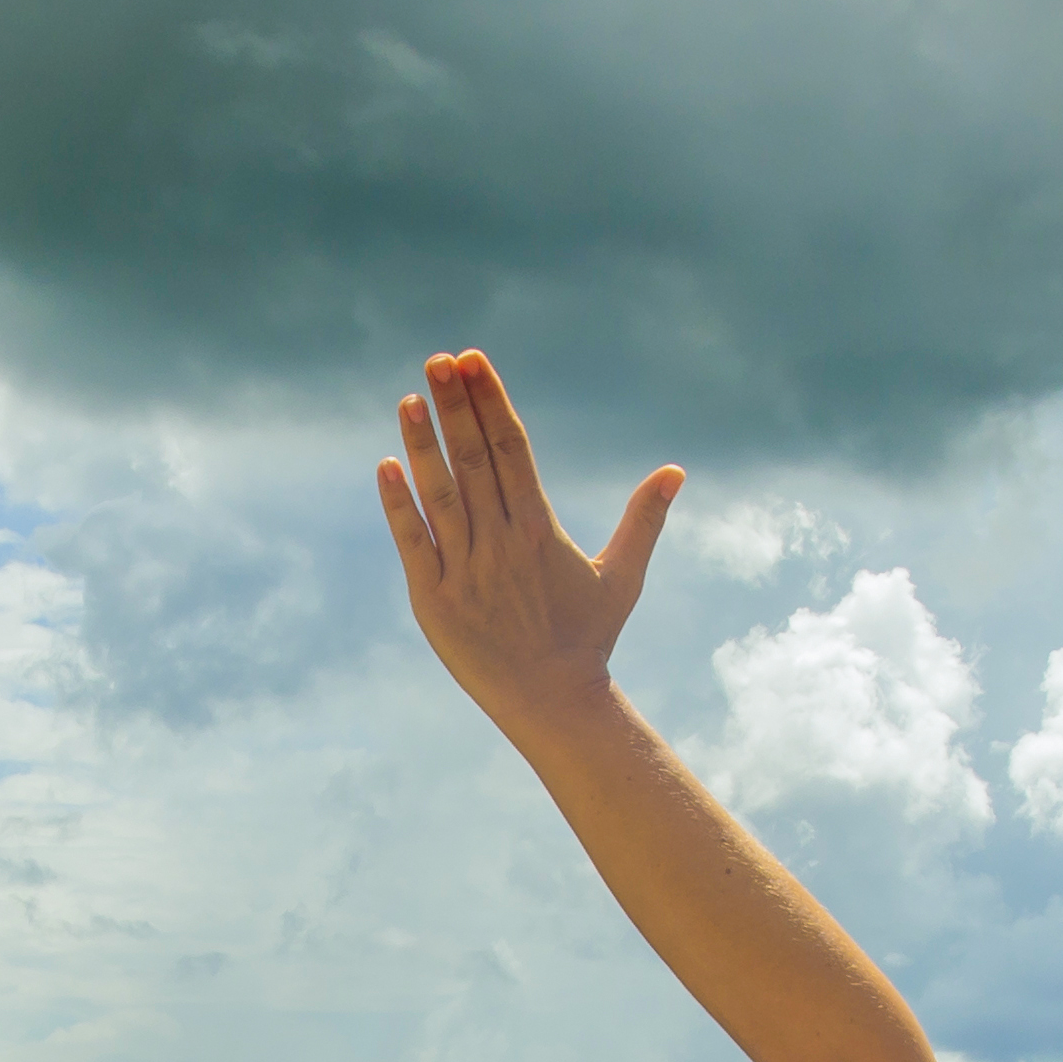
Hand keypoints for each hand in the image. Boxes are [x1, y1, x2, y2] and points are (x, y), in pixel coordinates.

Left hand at [377, 349, 681, 741]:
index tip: (472, 360)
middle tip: (440, 358)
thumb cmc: (586, 639)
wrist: (553, 703)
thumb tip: (676, 471)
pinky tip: (386, 466)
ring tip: (410, 397)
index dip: (490, 400)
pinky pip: (413, 543)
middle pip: (475, 459)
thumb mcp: (623, 576)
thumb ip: (643, 520)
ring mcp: (466, 569)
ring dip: (423, 444)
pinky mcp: (434, 600)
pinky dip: (398, 505)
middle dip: (456, 406)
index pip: (512, 448)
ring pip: (440, 494)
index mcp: (540, 528)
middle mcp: (502, 541)